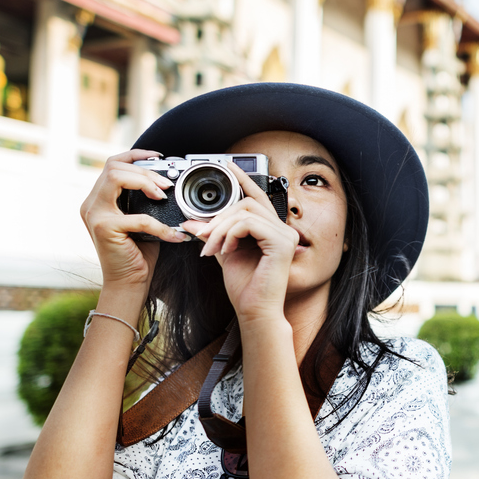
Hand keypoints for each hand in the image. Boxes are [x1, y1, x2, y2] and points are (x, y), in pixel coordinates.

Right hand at [80, 150, 190, 289]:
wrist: (129, 283)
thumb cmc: (138, 252)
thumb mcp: (142, 219)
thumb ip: (144, 200)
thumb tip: (167, 182)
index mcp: (99, 199)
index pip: (112, 164)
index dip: (135, 155)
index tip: (158, 157)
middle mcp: (91, 204)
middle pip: (114, 166)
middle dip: (145, 171)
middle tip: (166, 185)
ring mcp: (94, 214)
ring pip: (116, 178)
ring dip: (145, 183)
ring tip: (163, 196)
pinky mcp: (104, 228)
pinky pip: (137, 217)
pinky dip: (159, 225)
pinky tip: (173, 234)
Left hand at [184, 162, 297, 322]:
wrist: (254, 312)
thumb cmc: (245, 288)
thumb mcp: (225, 254)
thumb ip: (214, 235)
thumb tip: (192, 222)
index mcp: (273, 231)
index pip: (258, 198)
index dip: (243, 180)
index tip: (228, 166)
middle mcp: (284, 230)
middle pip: (247, 202)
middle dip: (219, 218)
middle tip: (203, 237)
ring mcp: (286, 235)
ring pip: (245, 211)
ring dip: (220, 228)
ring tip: (211, 247)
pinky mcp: (282, 243)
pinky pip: (249, 224)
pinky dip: (230, 234)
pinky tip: (225, 250)